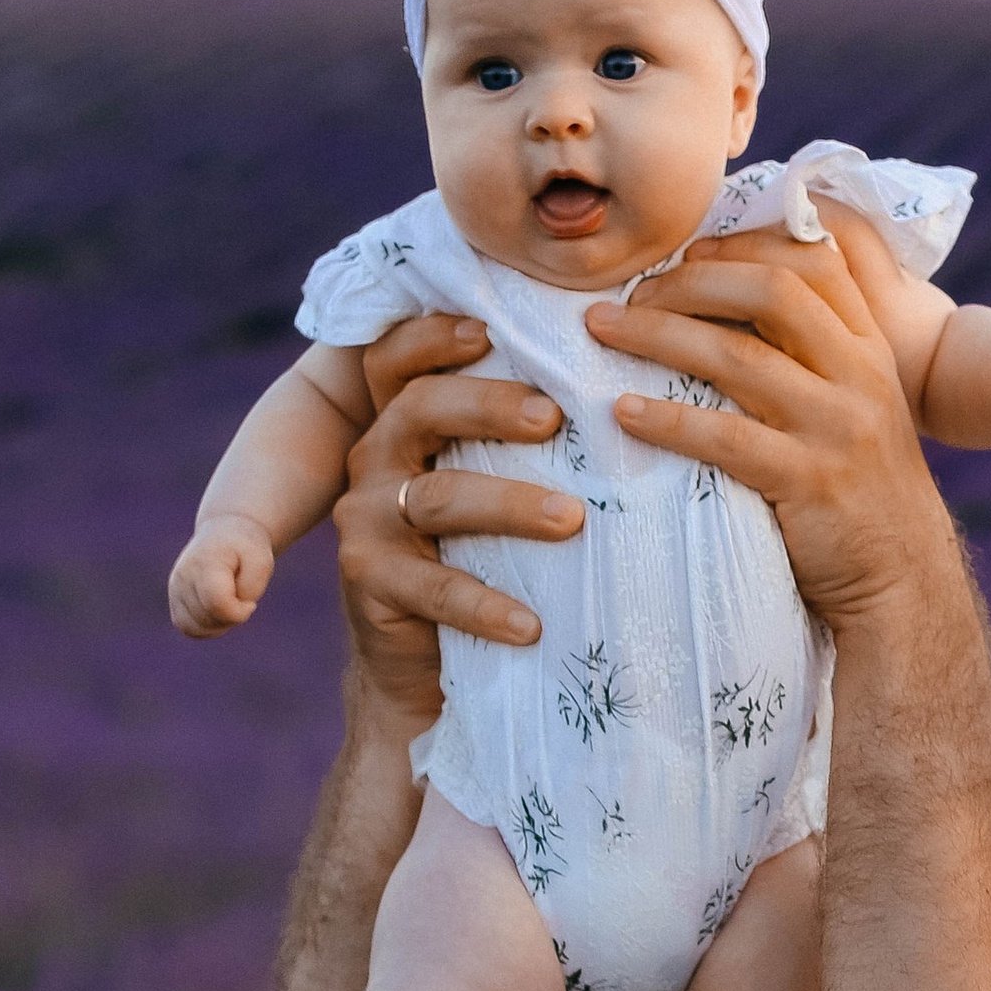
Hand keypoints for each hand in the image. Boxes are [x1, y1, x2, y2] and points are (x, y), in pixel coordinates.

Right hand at [170, 517, 273, 637]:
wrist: (226, 535)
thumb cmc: (246, 550)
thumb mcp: (262, 561)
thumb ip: (252, 587)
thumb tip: (232, 611)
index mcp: (205, 562)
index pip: (218, 604)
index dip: (240, 612)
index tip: (251, 602)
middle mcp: (184, 576)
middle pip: (208, 619)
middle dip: (231, 618)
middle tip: (241, 600)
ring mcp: (175, 589)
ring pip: (195, 628)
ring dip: (220, 625)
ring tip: (230, 605)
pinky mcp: (174, 601)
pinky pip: (189, 629)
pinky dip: (208, 628)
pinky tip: (219, 613)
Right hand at [334, 330, 581, 733]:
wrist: (424, 659)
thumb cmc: (482, 556)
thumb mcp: (497, 487)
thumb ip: (526, 441)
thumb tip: (623, 392)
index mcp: (404, 422)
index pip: (402, 358)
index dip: (434, 336)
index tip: (490, 330)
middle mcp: (375, 459)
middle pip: (422, 408)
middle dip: (488, 406)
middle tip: (553, 418)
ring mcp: (366, 521)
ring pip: (437, 497)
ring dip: (508, 504)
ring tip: (571, 519)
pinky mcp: (369, 583)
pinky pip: (433, 588)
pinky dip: (485, 605)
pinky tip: (532, 624)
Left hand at [587, 226, 959, 633]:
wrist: (905, 581)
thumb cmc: (863, 493)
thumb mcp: (860, 408)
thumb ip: (816, 359)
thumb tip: (729, 310)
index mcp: (870, 349)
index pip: (814, 260)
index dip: (744, 245)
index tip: (687, 254)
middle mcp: (861, 376)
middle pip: (772, 289)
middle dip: (691, 281)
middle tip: (631, 295)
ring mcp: (839, 429)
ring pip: (739, 357)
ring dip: (659, 335)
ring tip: (602, 331)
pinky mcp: (813, 483)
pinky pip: (726, 439)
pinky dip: (668, 421)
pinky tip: (623, 412)